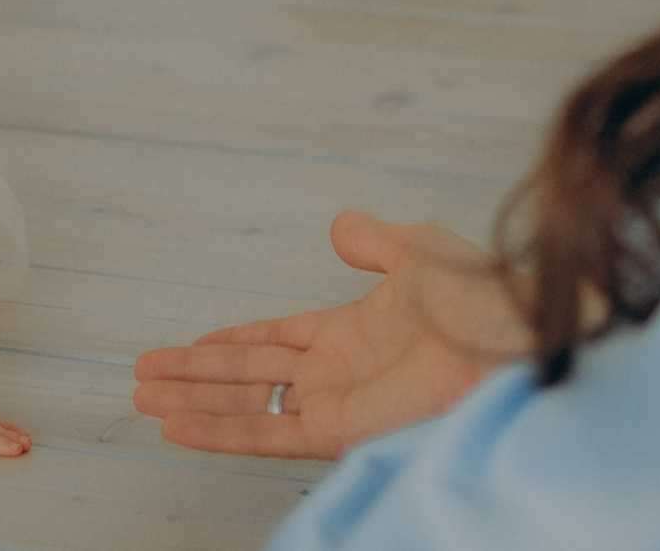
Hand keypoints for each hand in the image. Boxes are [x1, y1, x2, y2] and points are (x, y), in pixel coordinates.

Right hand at [133, 210, 529, 459]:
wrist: (517, 335)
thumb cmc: (486, 297)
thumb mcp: (418, 250)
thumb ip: (372, 242)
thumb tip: (338, 226)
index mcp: (357, 332)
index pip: (277, 341)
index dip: (231, 343)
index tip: (189, 345)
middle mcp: (340, 373)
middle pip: (249, 374)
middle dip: (194, 375)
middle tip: (143, 373)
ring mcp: (337, 403)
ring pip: (247, 404)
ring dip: (192, 400)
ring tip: (142, 396)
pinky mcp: (340, 430)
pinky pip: (266, 433)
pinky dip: (217, 428)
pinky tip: (176, 423)